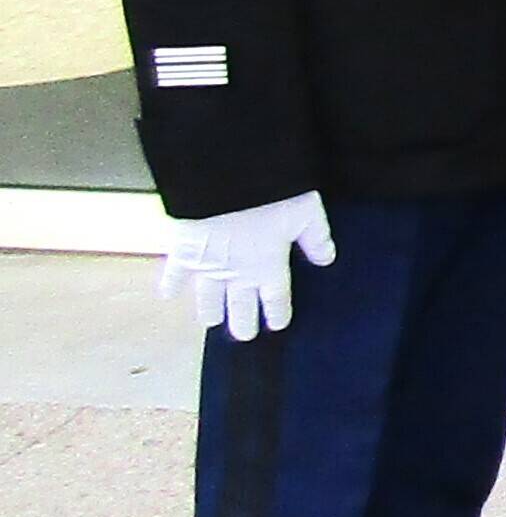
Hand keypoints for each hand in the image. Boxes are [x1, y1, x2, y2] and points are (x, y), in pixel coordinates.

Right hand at [161, 192, 335, 341]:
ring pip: (208, 297)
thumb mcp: (307, 212)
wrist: (225, 181)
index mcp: (269, 265)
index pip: (276, 298)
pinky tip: (167, 295)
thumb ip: (316, 238)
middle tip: (244, 335)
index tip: (277, 324)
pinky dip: (170, 284)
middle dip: (243, 322)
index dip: (277, 312)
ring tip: (211, 321)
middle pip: (241, 305)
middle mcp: (238, 273)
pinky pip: (175, 273)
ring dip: (210, 310)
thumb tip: (327, 259)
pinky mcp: (183, 252)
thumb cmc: (270, 194)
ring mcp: (209, 265)